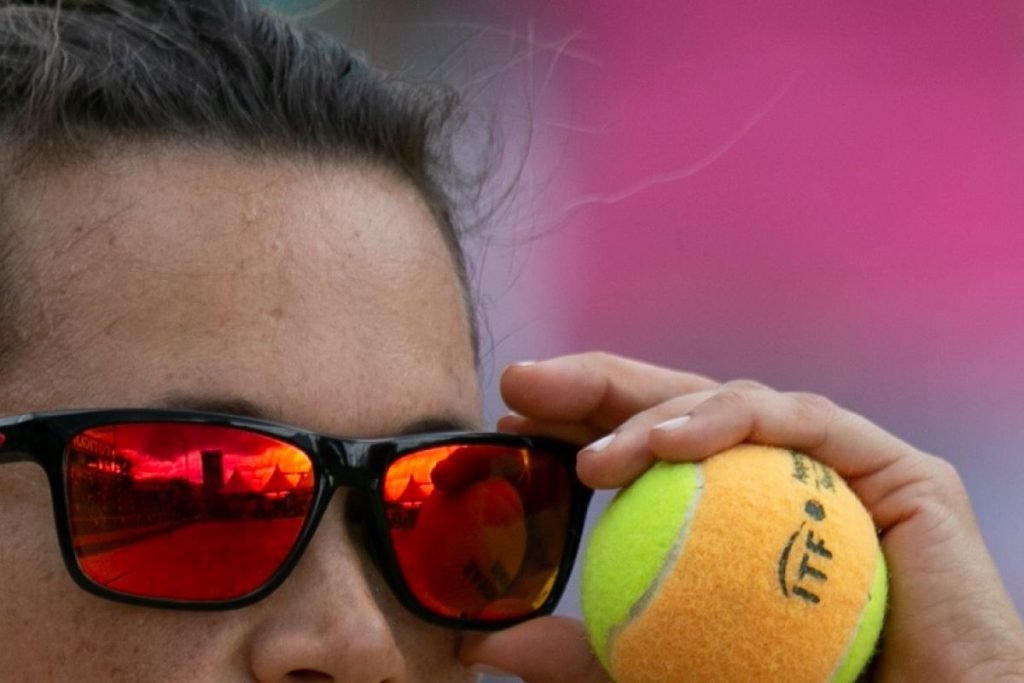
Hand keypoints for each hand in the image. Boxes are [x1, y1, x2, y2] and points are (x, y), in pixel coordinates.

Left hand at [460, 353, 1023, 681]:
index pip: (643, 450)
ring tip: (595, 458)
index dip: (577, 422)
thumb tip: (495, 643)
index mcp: (729, 516)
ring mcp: (832, 470)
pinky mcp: (890, 468)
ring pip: (730, 404)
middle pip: (676, 408)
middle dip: (597, 385)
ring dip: (654, 414)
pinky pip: (801, 422)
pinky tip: (672, 441)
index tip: (510, 420)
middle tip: (526, 385)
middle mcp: (778, 481)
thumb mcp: (666, 675)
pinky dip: (729, 419)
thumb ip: (591, 658)